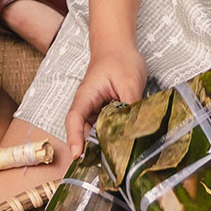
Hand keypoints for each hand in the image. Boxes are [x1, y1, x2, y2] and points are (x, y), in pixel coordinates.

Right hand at [64, 44, 147, 161]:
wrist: (119, 46)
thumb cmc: (120, 59)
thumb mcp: (129, 82)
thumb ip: (131, 106)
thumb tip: (136, 128)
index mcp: (87, 96)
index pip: (75, 120)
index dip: (74, 139)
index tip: (78, 155)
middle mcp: (87, 105)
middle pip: (85, 131)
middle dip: (94, 149)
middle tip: (109, 164)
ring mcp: (95, 109)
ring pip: (97, 131)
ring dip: (106, 142)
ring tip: (120, 157)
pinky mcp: (105, 111)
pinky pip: (106, 126)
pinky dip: (113, 134)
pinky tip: (126, 142)